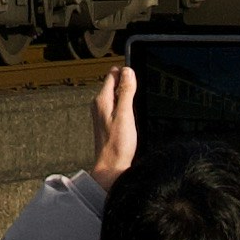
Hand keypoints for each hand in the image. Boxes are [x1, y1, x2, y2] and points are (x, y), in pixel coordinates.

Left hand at [84, 65, 141, 187]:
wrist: (112, 168)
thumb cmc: (117, 145)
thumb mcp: (125, 115)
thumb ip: (126, 92)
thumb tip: (128, 71)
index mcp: (102, 100)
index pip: (113, 74)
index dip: (127, 74)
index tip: (137, 81)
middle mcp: (100, 105)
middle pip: (116, 84)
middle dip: (129, 86)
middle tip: (139, 98)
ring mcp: (104, 114)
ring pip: (119, 96)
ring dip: (129, 99)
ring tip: (137, 111)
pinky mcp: (109, 123)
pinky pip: (120, 108)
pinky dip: (128, 109)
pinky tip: (134, 119)